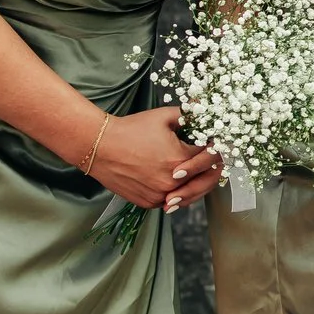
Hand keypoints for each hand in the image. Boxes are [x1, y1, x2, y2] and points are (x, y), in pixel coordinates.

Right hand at [87, 105, 223, 211]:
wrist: (99, 147)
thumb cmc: (131, 129)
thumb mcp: (163, 117)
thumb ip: (190, 115)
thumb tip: (207, 111)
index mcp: (180, 160)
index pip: (210, 157)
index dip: (214, 148)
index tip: (214, 144)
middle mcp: (172, 182)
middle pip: (207, 180)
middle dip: (212, 170)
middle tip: (214, 163)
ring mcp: (160, 195)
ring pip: (191, 194)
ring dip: (198, 184)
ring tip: (201, 174)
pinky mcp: (148, 202)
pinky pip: (172, 201)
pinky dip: (178, 193)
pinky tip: (180, 182)